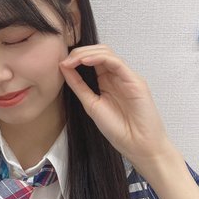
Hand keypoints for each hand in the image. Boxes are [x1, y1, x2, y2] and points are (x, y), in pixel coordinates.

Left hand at [59, 45, 174, 171]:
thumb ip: (78, 85)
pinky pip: (116, 62)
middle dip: (79, 52)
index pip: (92, 59)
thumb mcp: (90, 103)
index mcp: (107, 81)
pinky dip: (100, 58)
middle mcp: (117, 76)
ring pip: (107, 52)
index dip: (76, 57)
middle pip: (99, 52)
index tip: (61, 63)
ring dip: (87, 53)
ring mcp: (127, 77)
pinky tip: (85, 61)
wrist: (138, 146)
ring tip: (73, 60)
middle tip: (65, 60)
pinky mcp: (135, 80)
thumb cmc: (117, 129)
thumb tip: (63, 68)